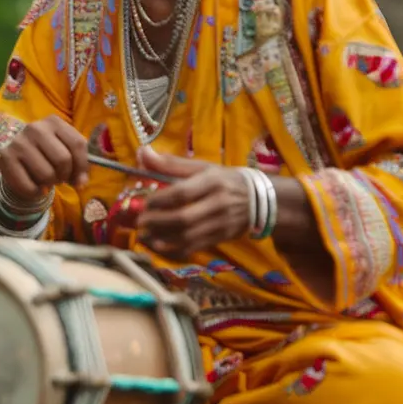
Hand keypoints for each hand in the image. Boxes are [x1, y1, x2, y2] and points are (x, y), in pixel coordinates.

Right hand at [0, 115, 89, 206]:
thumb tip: (81, 183)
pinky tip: (35, 187)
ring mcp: (19, 141)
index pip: (77, 144)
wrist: (19, 162)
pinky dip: (36, 193)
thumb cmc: (48, 157)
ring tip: (46, 180)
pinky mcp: (6, 157)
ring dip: (50, 184)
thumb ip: (80, 165)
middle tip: (59, 177)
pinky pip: (29, 186)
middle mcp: (35, 128)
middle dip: (65, 176)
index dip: (82, 166)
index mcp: (53, 122)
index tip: (79, 178)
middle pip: (63, 159)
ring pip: (47, 174)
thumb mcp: (67, 153)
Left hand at [134, 148, 251, 259]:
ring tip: (142, 236)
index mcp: (212, 182)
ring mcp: (220, 224)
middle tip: (140, 221)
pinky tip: (157, 247)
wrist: (262, 201)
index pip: (183, 193)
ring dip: (161, 239)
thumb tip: (142, 152)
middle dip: (158, 222)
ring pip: (187, 237)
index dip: (160, 199)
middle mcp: (218, 204)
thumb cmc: (225, 180)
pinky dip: (173, 251)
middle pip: (184, 218)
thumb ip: (171, 163)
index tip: (145, 202)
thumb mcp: (203, 167)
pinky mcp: (220, 239)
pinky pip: (194, 248)